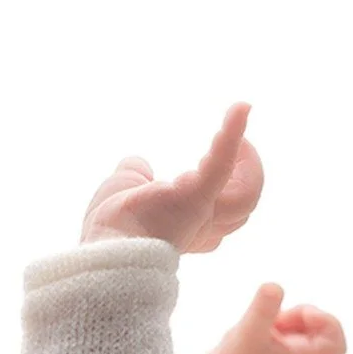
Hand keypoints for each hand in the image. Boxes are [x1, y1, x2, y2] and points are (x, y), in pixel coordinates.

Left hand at [79, 103, 262, 254]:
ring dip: (247, 162)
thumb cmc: (111, 228)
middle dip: (246, 175)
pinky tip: (241, 108)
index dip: (224, 191)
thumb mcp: (124, 192)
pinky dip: (232, 133)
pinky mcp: (196, 196)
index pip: (219, 219)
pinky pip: (223, 162)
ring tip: (240, 134)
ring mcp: (202, 213)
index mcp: (184, 230)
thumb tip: (139, 163)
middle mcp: (201, 228)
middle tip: (240, 148)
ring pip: (246, 195)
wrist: (104, 246)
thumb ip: (135, 175)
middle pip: (242, 208)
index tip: (205, 166)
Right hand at [211, 284, 346, 353]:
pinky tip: (258, 330)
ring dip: (284, 319)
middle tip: (278, 320)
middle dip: (300, 316)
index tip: (304, 317)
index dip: (327, 323)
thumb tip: (275, 286)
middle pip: (319, 331)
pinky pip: (285, 333)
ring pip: (300, 330)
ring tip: (265, 326)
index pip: (336, 345)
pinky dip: (274, 325)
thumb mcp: (249, 332)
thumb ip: (263, 308)